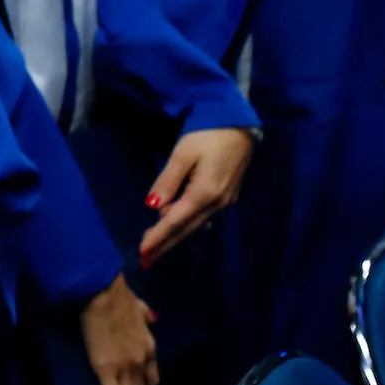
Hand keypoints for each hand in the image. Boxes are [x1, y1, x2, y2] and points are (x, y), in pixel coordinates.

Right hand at [80, 274, 159, 384]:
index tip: (130, 382)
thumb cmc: (121, 298)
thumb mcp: (141, 308)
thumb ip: (147, 316)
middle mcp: (140, 362)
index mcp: (149, 349)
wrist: (106, 295)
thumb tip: (151, 318)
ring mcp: (124, 366)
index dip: (140, 383)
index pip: (151, 379)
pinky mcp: (105, 367)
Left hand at [141, 127, 253, 266]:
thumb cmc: (208, 134)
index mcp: (204, 194)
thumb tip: (153, 206)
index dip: (158, 237)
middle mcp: (217, 203)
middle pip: (186, 228)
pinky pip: (203, 214)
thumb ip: (168, 181)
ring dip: (175, 234)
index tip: (143, 254)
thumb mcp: (182, 154)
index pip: (174, 221)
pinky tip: (175, 223)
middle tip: (146, 258)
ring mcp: (225, 200)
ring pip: (195, 223)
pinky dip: (186, 222)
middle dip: (165, 243)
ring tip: (156, 243)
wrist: (240, 125)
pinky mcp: (227, 194)